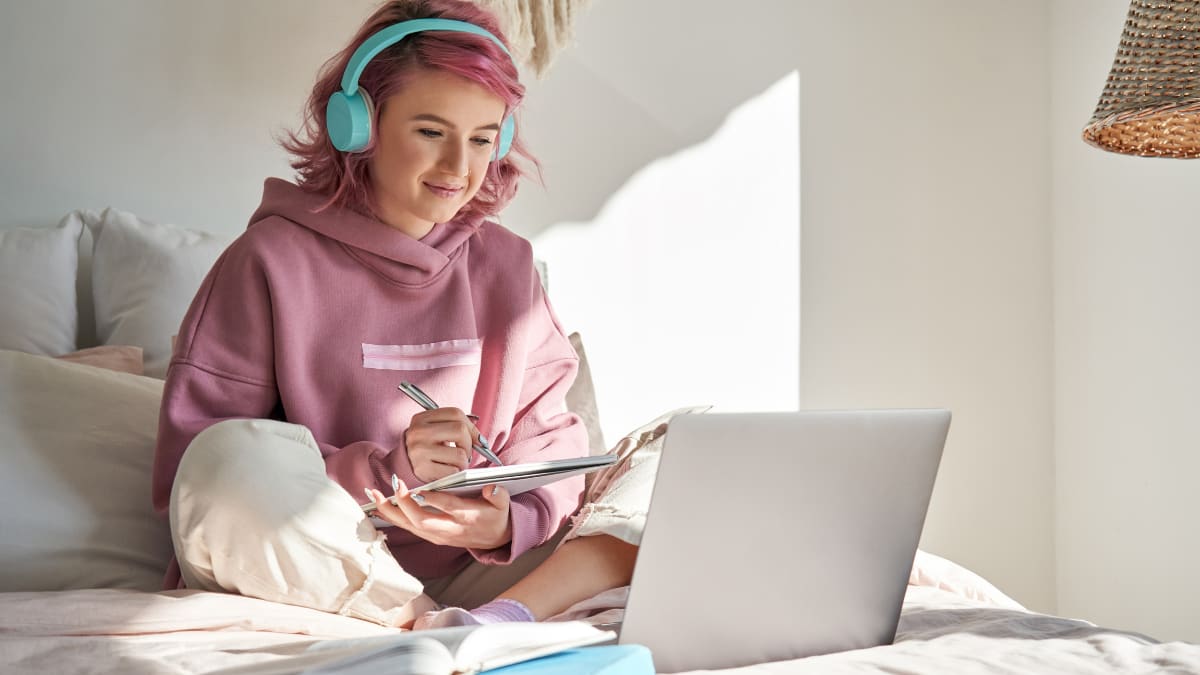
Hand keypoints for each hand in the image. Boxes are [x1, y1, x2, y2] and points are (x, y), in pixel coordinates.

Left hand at [366, 480, 512, 549]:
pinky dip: (391, 518)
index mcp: (467, 518)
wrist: (495, 539)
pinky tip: (377, 507)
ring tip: (374, 495)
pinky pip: (407, 528)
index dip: (433, 499)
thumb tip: (492, 488)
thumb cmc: (496, 516)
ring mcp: (438, 535)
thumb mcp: (504, 504)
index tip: (419, 489)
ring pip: (410, 526)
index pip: (449, 508)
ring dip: (390, 511)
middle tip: (394, 485)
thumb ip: (498, 495)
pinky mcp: (431, 536)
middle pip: (422, 521)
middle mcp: (450, 529)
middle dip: (405, 505)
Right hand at [404, 407, 484, 482]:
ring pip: (460, 454)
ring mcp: (419, 451)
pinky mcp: (422, 469)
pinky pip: (453, 471)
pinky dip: (455, 473)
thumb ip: (458, 428)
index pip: (456, 413)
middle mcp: (418, 432)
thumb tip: (482, 441)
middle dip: (469, 444)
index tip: (477, 439)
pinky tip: (447, 471)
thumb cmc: (428, 447)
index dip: (471, 427)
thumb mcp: (437, 431)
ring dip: (463, 462)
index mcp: (422, 418)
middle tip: (465, 452)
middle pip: (460, 430)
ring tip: (454, 463)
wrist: (406, 466)